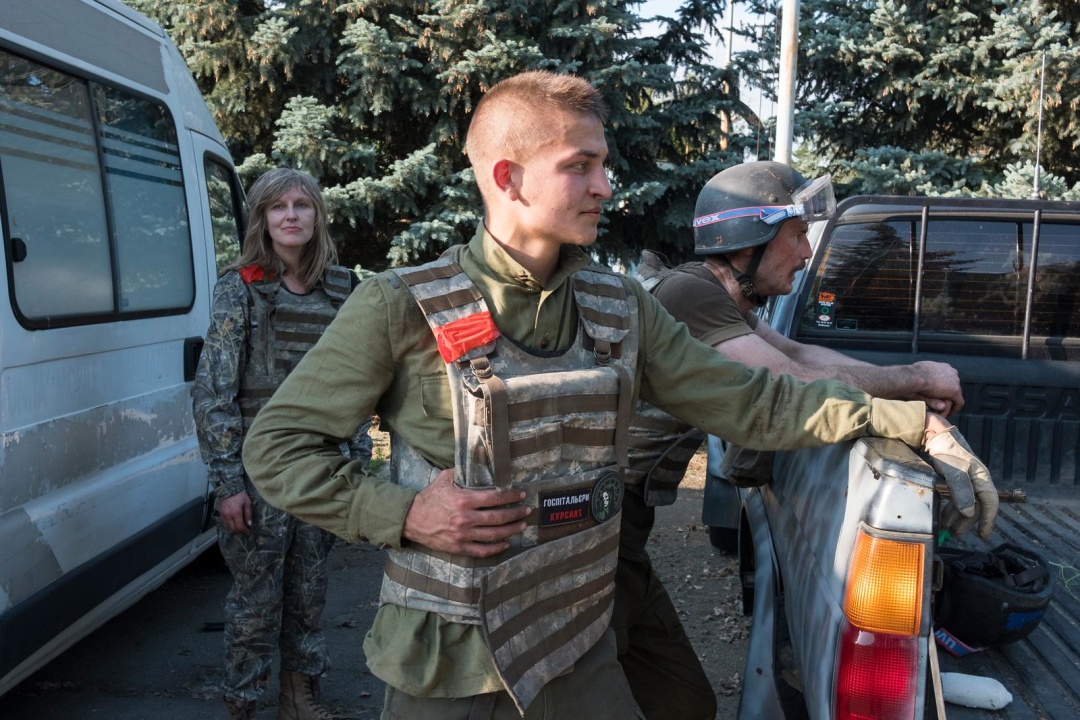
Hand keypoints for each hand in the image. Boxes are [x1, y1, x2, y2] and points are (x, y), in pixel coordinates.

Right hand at [219, 491, 252, 533]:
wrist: (229, 487)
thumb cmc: (240, 494)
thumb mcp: (247, 503)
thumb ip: (248, 514)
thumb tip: (249, 524)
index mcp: (236, 512)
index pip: (240, 527)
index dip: (244, 531)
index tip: (248, 531)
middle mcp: (228, 515)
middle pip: (233, 529)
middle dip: (239, 531)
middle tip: (245, 530)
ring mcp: (223, 515)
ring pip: (228, 526)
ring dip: (234, 528)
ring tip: (240, 526)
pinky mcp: (220, 513)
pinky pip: (225, 522)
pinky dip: (230, 524)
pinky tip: (234, 521)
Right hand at [402, 469, 530, 557]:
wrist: (411, 519)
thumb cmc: (430, 497)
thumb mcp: (445, 479)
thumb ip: (462, 472)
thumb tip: (478, 461)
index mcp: (463, 500)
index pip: (494, 498)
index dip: (510, 496)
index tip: (521, 495)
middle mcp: (465, 519)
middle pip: (498, 518)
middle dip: (516, 514)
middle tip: (527, 511)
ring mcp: (462, 535)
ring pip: (494, 535)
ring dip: (511, 530)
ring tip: (522, 526)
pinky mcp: (458, 547)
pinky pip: (482, 550)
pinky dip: (496, 548)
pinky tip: (505, 543)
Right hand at [911, 361, 963, 415]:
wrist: (912, 377)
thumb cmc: (910, 376)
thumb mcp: (919, 376)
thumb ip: (926, 382)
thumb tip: (929, 389)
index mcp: (943, 366)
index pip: (948, 377)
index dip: (944, 386)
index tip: (939, 393)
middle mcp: (951, 372)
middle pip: (954, 385)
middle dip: (949, 394)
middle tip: (943, 403)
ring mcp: (955, 381)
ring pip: (956, 394)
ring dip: (950, 402)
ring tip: (944, 411)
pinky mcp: (955, 391)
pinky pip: (959, 402)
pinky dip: (954, 409)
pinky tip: (948, 414)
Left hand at [922, 422, 998, 540]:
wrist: (935, 435)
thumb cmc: (946, 450)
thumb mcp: (954, 470)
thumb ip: (962, 490)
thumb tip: (970, 511)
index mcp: (981, 477)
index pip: (990, 503)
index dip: (989, 520)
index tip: (983, 535)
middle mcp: (977, 480)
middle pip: (977, 506)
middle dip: (967, 522)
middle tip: (954, 533)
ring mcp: (967, 480)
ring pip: (966, 503)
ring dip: (957, 517)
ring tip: (946, 527)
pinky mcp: (956, 480)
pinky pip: (958, 498)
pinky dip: (952, 508)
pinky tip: (943, 515)